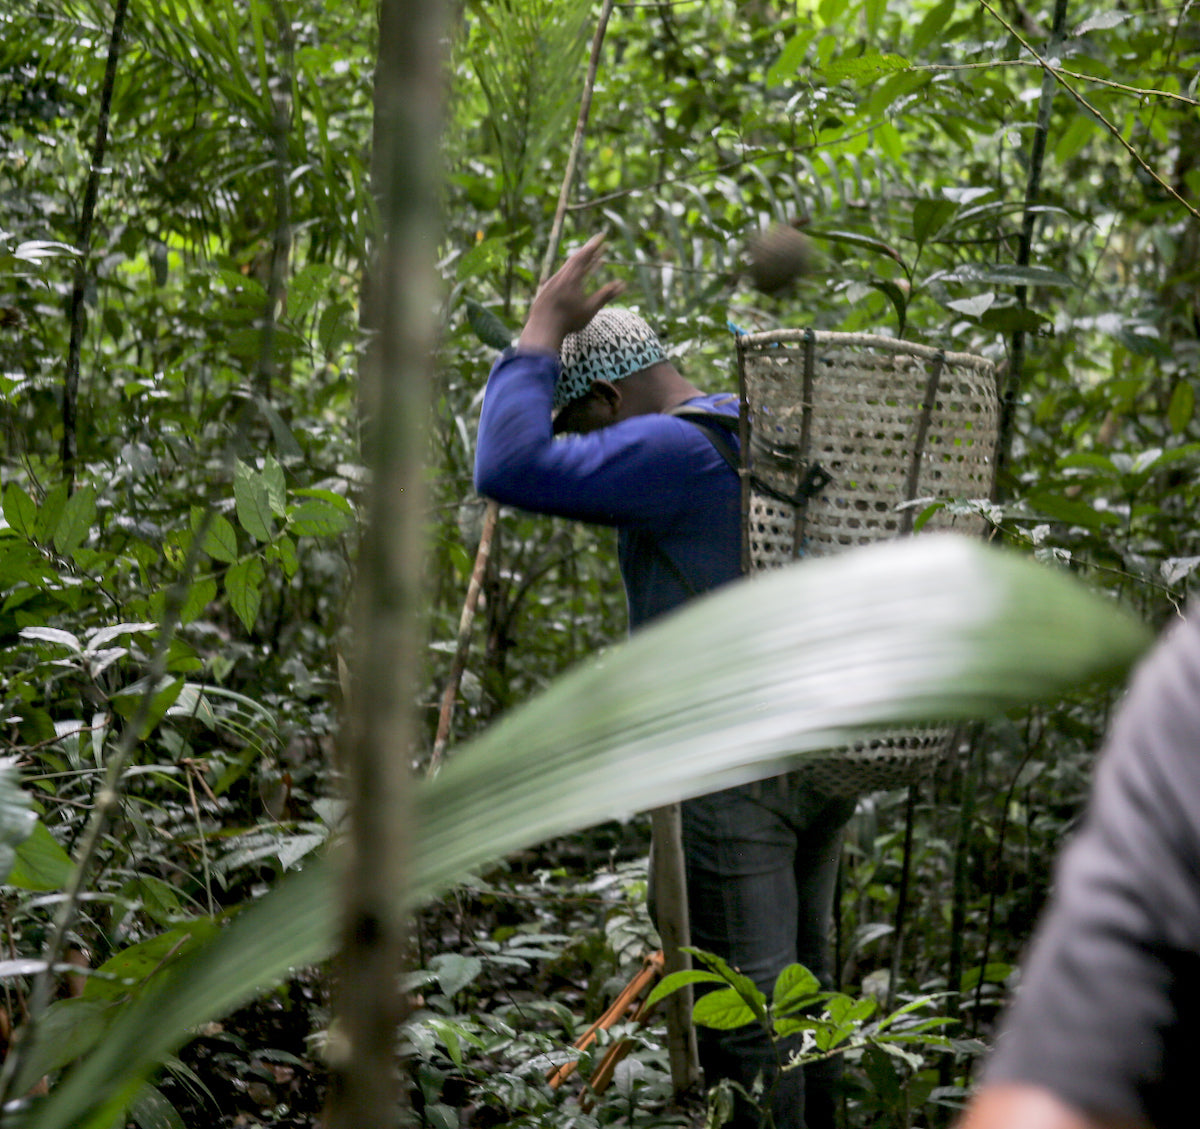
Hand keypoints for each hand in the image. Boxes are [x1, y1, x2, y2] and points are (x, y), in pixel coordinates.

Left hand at [518, 234, 624, 353]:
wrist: (542, 329)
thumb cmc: (569, 321)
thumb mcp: (590, 309)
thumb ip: (606, 295)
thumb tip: (622, 285)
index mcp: (572, 277)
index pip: (585, 255)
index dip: (595, 245)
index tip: (602, 236)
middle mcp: (560, 276)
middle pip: (575, 258)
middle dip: (588, 251)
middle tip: (598, 245)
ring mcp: (551, 282)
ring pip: (566, 267)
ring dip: (578, 261)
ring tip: (587, 258)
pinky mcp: (545, 289)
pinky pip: (559, 276)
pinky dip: (568, 272)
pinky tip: (570, 276)